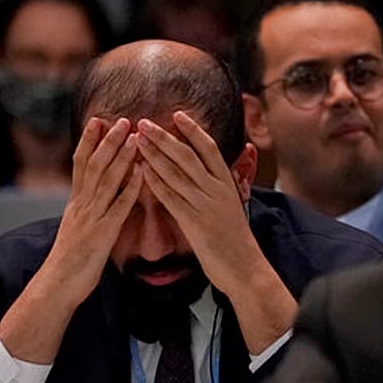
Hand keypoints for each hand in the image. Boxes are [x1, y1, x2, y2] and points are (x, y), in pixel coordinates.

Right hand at [0, 117, 140, 364]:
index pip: (80, 164)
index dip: (89, 141)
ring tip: (134, 136)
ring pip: (107, 181)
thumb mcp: (76, 229)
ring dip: (122, 157)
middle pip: (94, 165)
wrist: (58, 285)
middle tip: (122, 119)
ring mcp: (92, 218)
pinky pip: (119, 207)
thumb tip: (93, 198)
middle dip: (108, 141)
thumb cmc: (69, 262)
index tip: (98, 120)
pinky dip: (131, 189)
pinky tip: (143, 174)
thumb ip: (86, 212)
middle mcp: (82, 205)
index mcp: (76, 203)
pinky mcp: (103, 234)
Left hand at [134, 112, 260, 294]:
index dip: (193, 130)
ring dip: (154, 154)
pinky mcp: (194, 223)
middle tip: (144, 122)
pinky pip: (171, 197)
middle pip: (187, 156)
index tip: (177, 114)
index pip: (209, 148)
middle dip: (164, 137)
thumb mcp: (233, 205)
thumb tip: (224, 167)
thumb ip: (223, 185)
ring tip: (137, 140)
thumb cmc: (236, 239)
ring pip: (176, 173)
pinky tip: (141, 170)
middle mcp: (217, 190)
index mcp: (227, 184)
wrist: (245, 268)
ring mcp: (205, 206)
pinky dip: (155, 182)